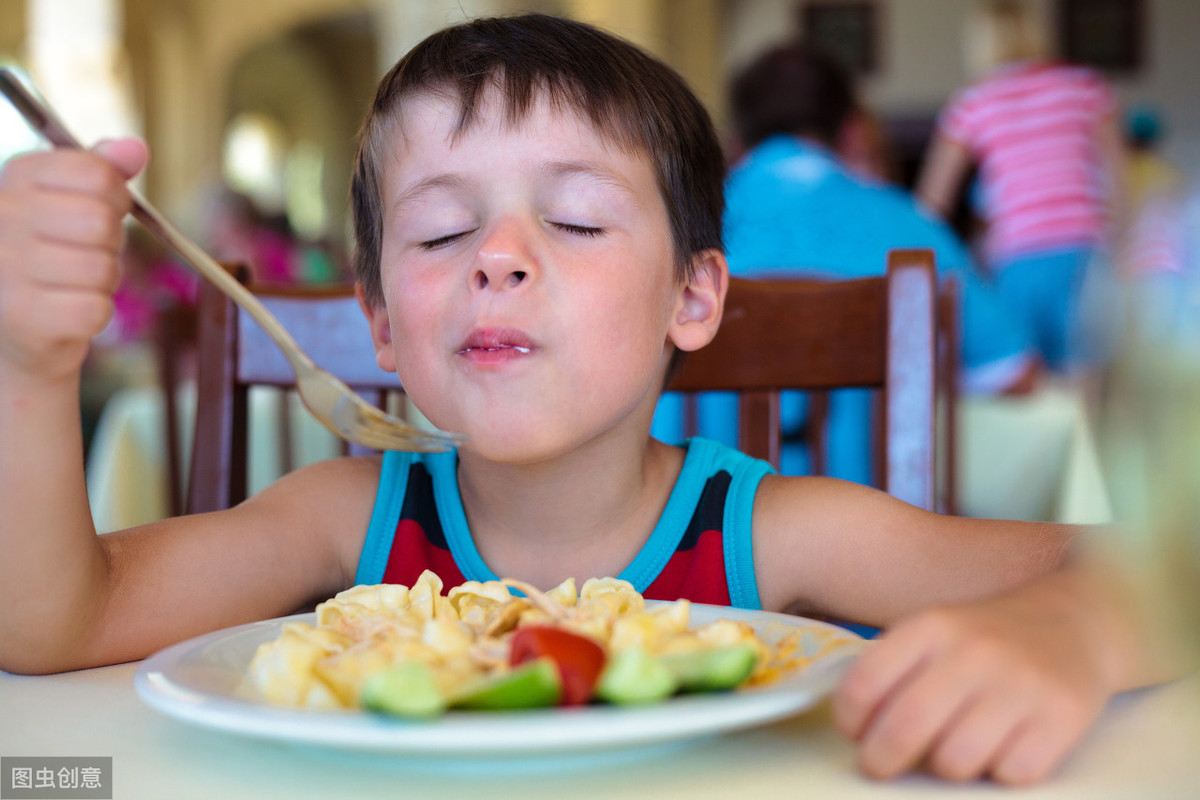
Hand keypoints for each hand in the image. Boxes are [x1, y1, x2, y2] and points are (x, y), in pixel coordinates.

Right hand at [0, 138, 147, 381]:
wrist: (15, 327)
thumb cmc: (51, 256)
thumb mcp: (72, 202)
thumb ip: (101, 171)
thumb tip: (135, 148)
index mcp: (16, 175)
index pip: (96, 173)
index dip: (115, 198)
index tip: (100, 212)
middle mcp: (1, 214)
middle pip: (101, 221)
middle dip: (109, 243)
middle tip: (85, 253)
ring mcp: (4, 266)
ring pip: (101, 267)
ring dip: (102, 281)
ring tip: (72, 283)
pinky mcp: (20, 314)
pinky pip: (95, 309)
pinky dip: (94, 313)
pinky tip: (66, 310)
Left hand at [833, 575, 1115, 784]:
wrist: (1072, 624)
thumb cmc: (986, 640)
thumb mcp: (934, 634)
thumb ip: (893, 670)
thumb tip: (857, 729)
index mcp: (932, 627)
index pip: (866, 681)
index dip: (850, 719)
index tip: (855, 734)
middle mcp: (975, 651)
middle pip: (906, 726)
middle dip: (881, 759)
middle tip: (881, 766)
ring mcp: (1021, 684)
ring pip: (956, 761)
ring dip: (946, 768)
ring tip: (954, 750)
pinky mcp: (1063, 717)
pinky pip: (1010, 774)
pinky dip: (1000, 773)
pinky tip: (1003, 748)